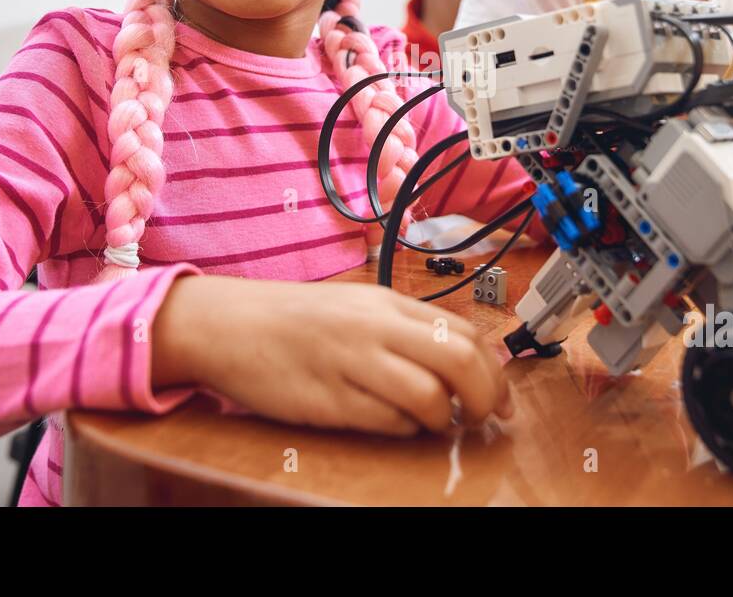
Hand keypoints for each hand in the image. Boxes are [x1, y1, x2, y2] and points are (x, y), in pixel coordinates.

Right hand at [153, 275, 512, 435]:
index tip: (503, 397)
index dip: (496, 370)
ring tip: (432, 422)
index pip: (465, 330)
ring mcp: (351, 361)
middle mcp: (375, 327)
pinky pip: (385, 421)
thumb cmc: (296, 321)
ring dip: (441, 418)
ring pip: (428, 394)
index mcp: (387, 303)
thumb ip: (406, 329)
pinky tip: (392, 422)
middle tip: (483, 418)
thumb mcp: (358, 309)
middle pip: (459, 358)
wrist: (229, 325)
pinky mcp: (328, 398)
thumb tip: (466, 361)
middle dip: (485, 396)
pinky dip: (401, 429)